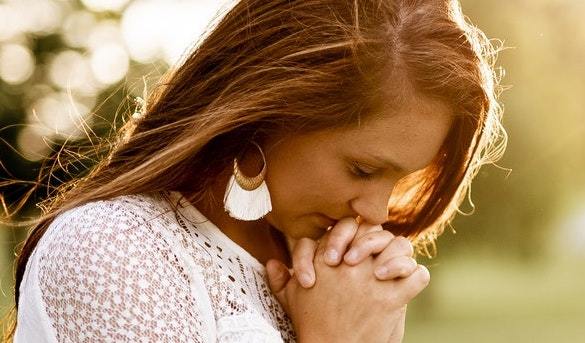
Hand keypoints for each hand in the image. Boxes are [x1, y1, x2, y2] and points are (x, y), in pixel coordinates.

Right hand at [265, 228, 429, 342]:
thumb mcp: (290, 299)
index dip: (356, 233)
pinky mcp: (391, 300)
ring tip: (395, 268)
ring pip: (400, 248)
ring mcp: (373, 281)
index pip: (350, 226)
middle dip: (380, 240)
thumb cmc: (310, 325)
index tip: (355, 250)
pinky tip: (408, 283)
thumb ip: (281, 279)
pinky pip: (416, 276)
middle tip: (378, 256)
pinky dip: (417, 277)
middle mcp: (351, 265)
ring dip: (401, 256)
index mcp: (328, 259)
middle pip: (376, 232)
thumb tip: (271, 262)